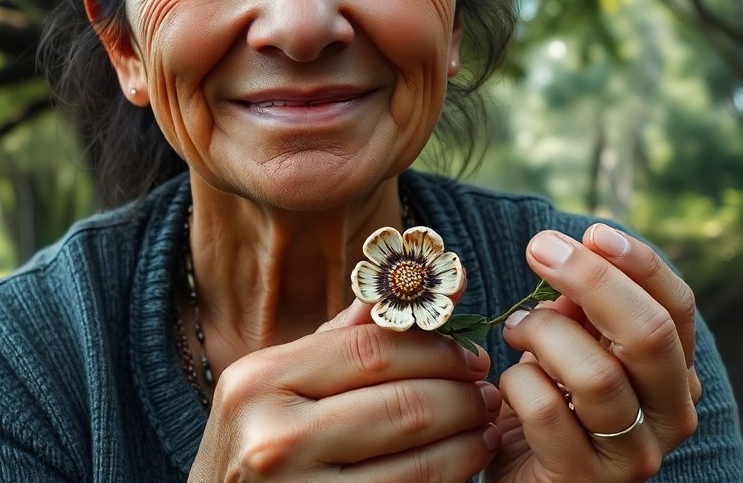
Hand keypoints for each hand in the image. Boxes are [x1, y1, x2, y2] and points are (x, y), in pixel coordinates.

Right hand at [189, 300, 501, 481]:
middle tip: (487, 389)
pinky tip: (466, 462)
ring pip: (417, 459)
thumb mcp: (279, 384)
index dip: (434, 348)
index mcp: (259, 381)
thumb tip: (418, 278)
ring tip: (485, 425)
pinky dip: (452, 475)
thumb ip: (344, 335)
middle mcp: (273, 437)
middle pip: (402, 404)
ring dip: (468, 440)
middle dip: (460, 394)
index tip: (470, 352)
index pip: (371, 349)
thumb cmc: (255, 443)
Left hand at [485, 224, 700, 482]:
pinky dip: (517, 383)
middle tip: (539, 250)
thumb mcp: (569, 350)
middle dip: (591, 280)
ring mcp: (633, 455)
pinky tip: (504, 385)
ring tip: (515, 329)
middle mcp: (670, 418)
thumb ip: (582, 312)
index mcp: (674, 376)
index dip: (640, 264)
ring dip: (544, 334)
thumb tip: (575, 256)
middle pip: (650, 334)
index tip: (593, 232)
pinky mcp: (584, 480)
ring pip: (597, 373)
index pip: (678, 310)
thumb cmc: (546, 409)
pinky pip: (549, 410)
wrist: (521, 481)